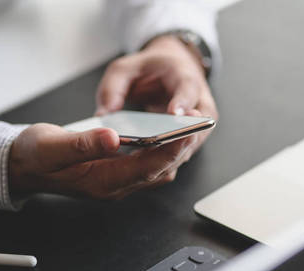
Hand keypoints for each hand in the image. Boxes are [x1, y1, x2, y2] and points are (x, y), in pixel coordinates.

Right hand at [9, 123, 195, 199]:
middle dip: (179, 150)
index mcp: (102, 183)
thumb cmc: (35, 155)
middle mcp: (115, 187)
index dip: (169, 152)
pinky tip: (164, 133)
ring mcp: (117, 182)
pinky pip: (147, 165)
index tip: (187, 133)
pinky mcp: (117, 173)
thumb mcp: (52, 145)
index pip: (146, 169)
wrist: (23, 164)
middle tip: (197, 125)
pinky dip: (160, 151)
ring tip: (187, 126)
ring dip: (173, 151)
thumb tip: (111, 137)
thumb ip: (81, 143)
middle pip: (158, 170)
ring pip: (156, 169)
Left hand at [96, 35, 217, 155]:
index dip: (182, 102)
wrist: (171, 72)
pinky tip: (141, 169)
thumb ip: (113, 87)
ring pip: (190, 146)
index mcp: (185, 77)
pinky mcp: (192, 141)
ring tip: (142, 164)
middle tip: (153, 151)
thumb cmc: (151, 69)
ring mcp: (199, 125)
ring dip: (169, 157)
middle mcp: (200, 103)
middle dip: (177, 141)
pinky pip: (181, 154)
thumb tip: (104, 115)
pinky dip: (164, 163)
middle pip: (197, 126)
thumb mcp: (125, 68)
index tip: (174, 114)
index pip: (188, 89)